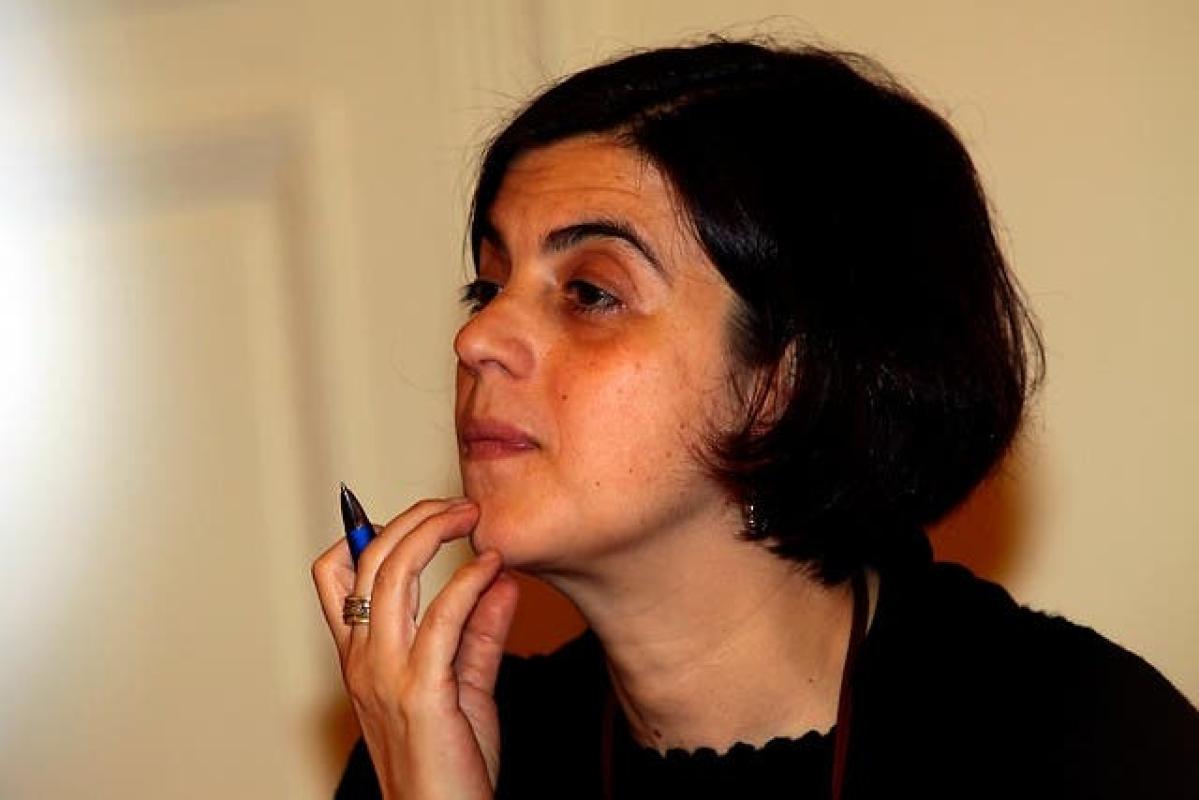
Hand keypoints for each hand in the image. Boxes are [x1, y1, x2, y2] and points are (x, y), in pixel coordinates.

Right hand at [312, 498, 519, 799]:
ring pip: (392, 572)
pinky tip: (491, 566)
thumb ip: (481, 632)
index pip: (335, 575)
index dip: (363, 531)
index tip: (414, 515)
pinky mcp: (421, 690)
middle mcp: (364, 658)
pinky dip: (467, 581)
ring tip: (471, 516)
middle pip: (367, 558)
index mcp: (363, 656)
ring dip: (433, 530)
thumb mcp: (465, 686)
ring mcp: (386, 673)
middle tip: (455, 504)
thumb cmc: (450, 765)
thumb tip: (501, 581)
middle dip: (412, 516)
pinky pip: (441, 617)